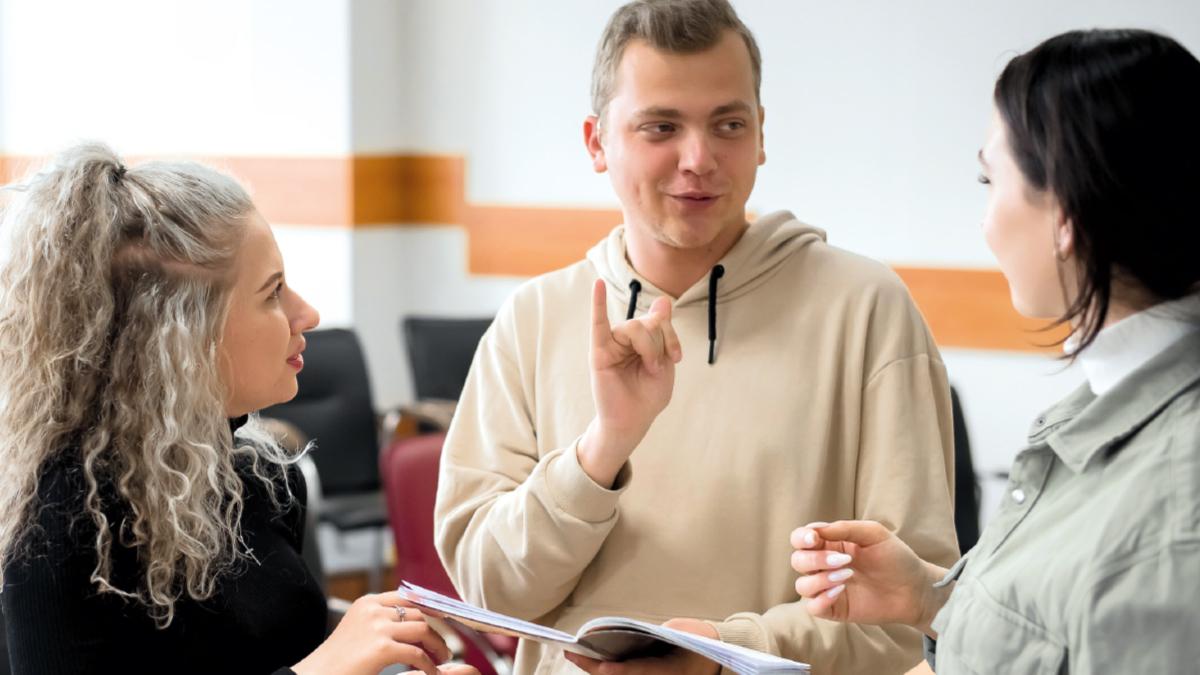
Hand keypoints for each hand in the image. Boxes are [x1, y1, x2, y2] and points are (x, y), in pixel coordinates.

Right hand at [292, 591, 451, 674]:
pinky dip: (429, 665)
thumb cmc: (337, 661)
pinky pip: (417, 654)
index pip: (407, 597)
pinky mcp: (381, 648)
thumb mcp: (360, 631)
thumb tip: (417, 623)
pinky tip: (431, 673)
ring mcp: (377, 627)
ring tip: (440, 660)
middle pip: (418, 613)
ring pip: (423, 629)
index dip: (429, 609)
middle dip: (435, 631)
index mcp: (367, 603)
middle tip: (442, 649)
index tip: (442, 621)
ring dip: (437, 646)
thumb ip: (383, 622)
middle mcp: (373, 610)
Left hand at [563, 618, 718, 674]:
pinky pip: (625, 670)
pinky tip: (591, 656)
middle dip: (595, 667)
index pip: (639, 672)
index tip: (601, 667)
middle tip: (572, 653)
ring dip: (596, 667)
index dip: (619, 672)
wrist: (713, 657)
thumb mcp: (680, 635)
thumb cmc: (698, 642)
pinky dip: (607, 665)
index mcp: (669, 670)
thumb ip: (653, 637)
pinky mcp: (648, 672)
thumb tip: (622, 635)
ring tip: (574, 653)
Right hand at [578, 279, 681, 485]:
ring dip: (648, 346)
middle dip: (660, 342)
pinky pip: (598, 323)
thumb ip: (662, 332)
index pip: (657, 320)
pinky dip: (597, 303)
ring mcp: (611, 343)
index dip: (670, 335)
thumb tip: (663, 299)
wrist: (633, 421)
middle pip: (647, 322)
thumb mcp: (664, 362)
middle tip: (657, 367)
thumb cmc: (647, 396)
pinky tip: (598, 286)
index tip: (676, 357)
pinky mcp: (600, 352)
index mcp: (642, 339)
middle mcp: (625, 338)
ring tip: (648, 367)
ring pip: (634, 327)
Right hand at [790, 520, 949, 636]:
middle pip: (798, 560)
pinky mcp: (835, 609)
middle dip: (815, 559)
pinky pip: (813, 607)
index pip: (800, 539)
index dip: (801, 537)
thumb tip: (816, 530)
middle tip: (844, 560)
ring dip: (820, 579)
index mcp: (831, 544)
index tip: (815, 539)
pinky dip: (821, 599)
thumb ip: (844, 527)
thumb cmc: (896, 558)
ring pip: (802, 585)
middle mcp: (825, 566)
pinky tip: (841, 591)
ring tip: (846, 576)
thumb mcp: (873, 533)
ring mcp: (829, 588)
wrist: (915, 589)